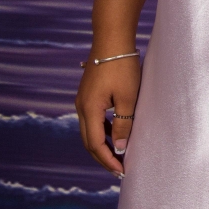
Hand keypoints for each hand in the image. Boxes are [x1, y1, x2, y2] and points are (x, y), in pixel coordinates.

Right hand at [75, 55, 141, 175]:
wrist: (112, 37)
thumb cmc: (122, 66)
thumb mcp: (127, 97)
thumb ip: (123, 124)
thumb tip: (120, 148)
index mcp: (89, 109)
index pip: (96, 144)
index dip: (108, 160)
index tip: (121, 171)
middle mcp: (81, 106)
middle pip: (89, 140)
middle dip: (103, 156)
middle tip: (119, 169)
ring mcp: (82, 98)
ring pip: (89, 130)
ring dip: (102, 144)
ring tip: (118, 154)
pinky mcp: (87, 92)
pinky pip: (92, 118)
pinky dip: (102, 130)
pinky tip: (115, 132)